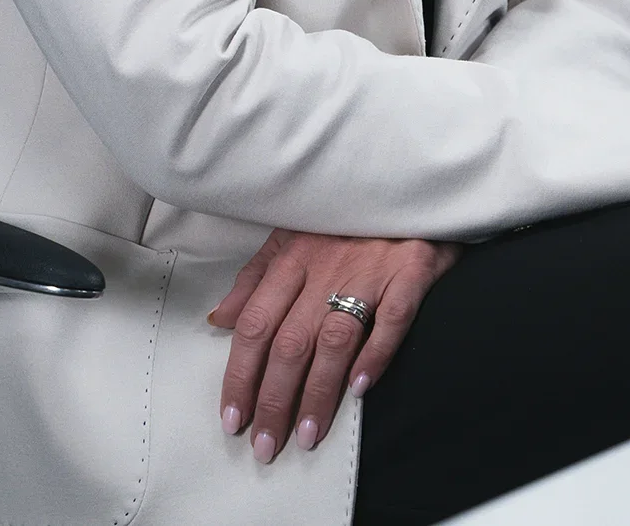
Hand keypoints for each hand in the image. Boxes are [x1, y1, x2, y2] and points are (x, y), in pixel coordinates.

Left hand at [208, 228, 460, 460]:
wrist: (408, 184)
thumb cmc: (347, 217)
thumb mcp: (292, 235)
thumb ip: (256, 278)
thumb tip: (219, 319)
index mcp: (292, 257)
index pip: (255, 324)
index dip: (241, 375)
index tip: (233, 418)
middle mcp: (325, 266)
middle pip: (290, 341)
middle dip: (273, 399)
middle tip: (266, 446)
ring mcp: (368, 270)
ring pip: (334, 339)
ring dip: (317, 393)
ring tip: (306, 436)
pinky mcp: (410, 271)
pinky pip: (392, 318)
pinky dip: (376, 354)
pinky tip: (360, 389)